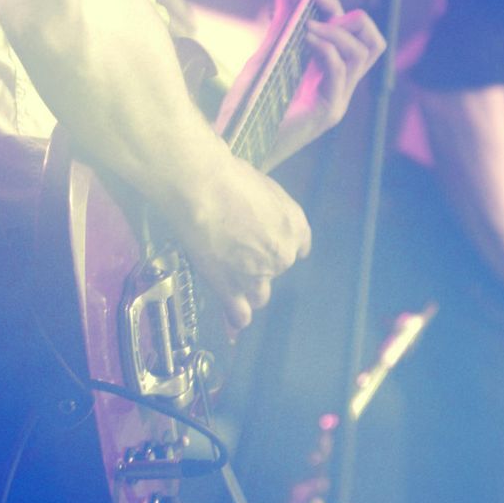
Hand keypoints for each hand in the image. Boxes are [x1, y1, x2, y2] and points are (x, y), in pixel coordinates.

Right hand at [163, 158, 312, 333]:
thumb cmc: (230, 179)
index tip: (269, 246)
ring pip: (259, 295)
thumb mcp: (264, 188)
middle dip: (259, 264)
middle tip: (234, 249)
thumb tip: (257, 214)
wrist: (204, 191)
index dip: (280, 246)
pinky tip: (233, 324)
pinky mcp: (231, 289)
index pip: (299, 247)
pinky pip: (239, 313)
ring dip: (248, 290)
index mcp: (296, 227)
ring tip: (229, 278)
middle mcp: (283, 256)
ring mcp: (258, 276)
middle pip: (275, 270)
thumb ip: (268, 210)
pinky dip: (236, 318)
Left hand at [262, 0, 386, 167]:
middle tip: (320, 15)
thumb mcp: (265, 61)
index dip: (342, 10)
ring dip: (337, 32)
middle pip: (373, 43)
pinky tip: (309, 40)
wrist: (237, 144)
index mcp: (330, 75)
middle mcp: (340, 87)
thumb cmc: (248, 108)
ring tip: (310, 28)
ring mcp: (337, 100)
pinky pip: (340, 72)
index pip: (358, 37)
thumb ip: (280, 34)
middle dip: (352, 19)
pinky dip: (328, 49)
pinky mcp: (328, 111)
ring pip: (363, 54)